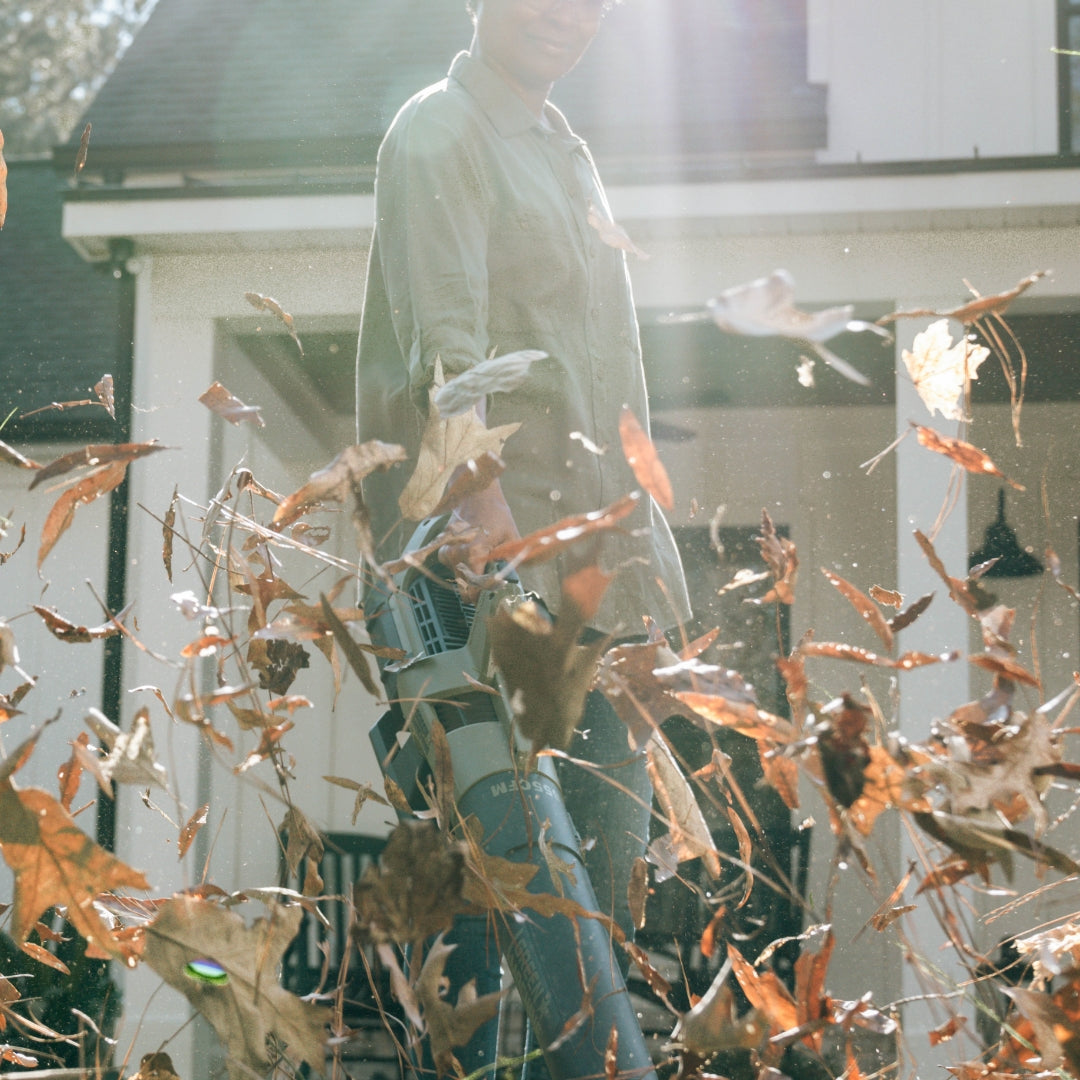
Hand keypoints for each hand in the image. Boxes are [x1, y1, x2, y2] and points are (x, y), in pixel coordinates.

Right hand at [438, 481, 519, 595]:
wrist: (476, 494)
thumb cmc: (495, 513)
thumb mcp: (511, 536)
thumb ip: (513, 561)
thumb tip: (513, 581)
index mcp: (473, 553)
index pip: (473, 590)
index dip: (484, 596)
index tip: (493, 595)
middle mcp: (455, 555)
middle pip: (464, 587)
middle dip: (477, 589)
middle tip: (491, 583)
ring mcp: (446, 552)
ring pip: (458, 579)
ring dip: (470, 578)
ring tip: (484, 566)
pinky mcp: (443, 548)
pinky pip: (453, 568)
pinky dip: (463, 568)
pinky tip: (474, 557)